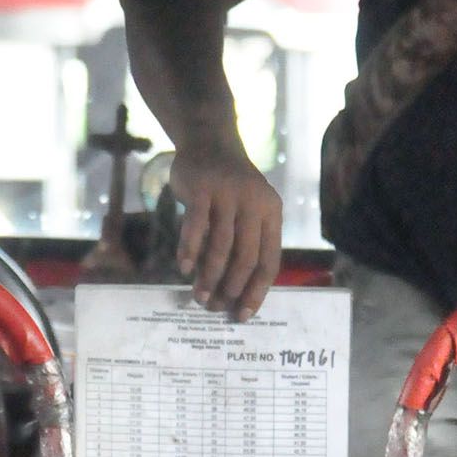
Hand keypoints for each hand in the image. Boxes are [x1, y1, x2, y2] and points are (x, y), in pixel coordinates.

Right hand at [169, 141, 284, 319]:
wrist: (210, 142)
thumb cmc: (229, 188)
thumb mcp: (248, 210)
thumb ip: (245, 243)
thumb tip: (233, 293)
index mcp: (272, 214)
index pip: (270, 261)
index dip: (257, 292)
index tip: (243, 315)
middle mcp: (255, 204)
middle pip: (247, 257)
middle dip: (231, 288)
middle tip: (214, 306)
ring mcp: (229, 195)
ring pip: (222, 246)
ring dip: (209, 275)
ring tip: (198, 295)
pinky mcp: (203, 188)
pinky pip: (196, 225)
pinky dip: (190, 249)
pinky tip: (184, 268)